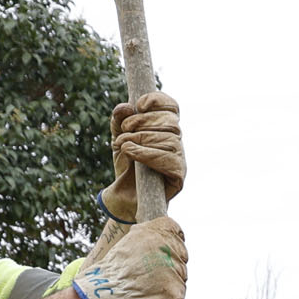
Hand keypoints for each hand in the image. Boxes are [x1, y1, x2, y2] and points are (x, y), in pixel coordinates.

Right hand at [71, 216, 186, 298]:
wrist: (107, 289)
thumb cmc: (116, 266)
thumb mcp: (132, 239)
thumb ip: (152, 234)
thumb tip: (167, 234)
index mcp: (161, 229)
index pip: (178, 235)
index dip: (171, 246)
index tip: (162, 254)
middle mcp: (170, 245)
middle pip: (182, 257)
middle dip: (171, 265)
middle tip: (151, 273)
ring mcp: (175, 268)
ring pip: (181, 275)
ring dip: (169, 281)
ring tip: (149, 285)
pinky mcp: (176, 288)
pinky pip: (180, 293)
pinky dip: (169, 297)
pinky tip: (153, 296)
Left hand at [101, 91, 183, 221]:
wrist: (124, 197)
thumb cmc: (126, 167)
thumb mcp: (119, 138)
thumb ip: (119, 121)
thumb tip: (125, 107)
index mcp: (165, 128)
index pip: (171, 107)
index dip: (159, 101)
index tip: (139, 105)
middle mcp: (175, 141)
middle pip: (170, 121)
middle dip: (143, 122)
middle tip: (124, 130)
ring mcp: (179, 158)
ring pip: (170, 139)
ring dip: (142, 138)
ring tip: (122, 144)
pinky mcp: (179, 175)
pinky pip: (170, 160)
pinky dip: (148, 154)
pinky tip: (131, 153)